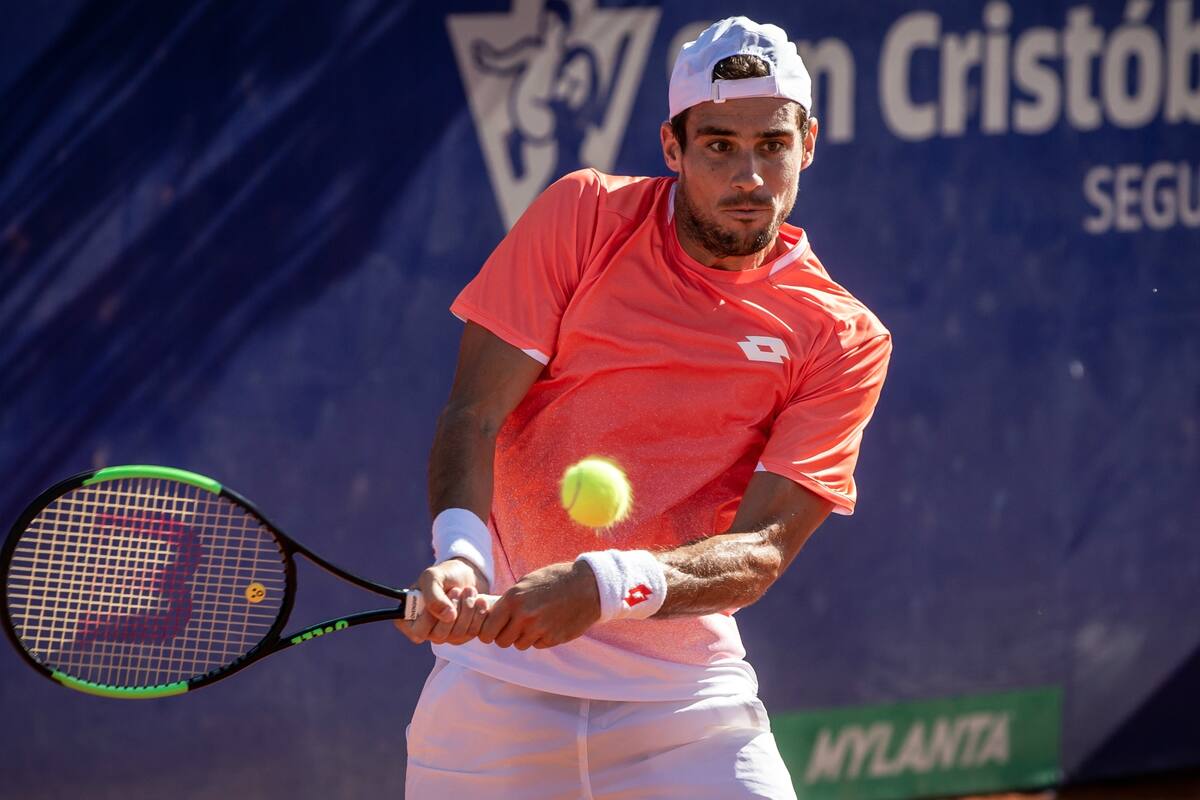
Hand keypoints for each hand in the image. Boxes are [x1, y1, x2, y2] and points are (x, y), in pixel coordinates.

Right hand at [394, 558, 490, 644]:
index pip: (417, 633)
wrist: (466, 575)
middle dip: (453, 609)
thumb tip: (447, 617)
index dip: (430, 619)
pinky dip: (478, 614)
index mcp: (410, 619)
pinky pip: (472, 633)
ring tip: (469, 590)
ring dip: (467, 609)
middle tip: (457, 590)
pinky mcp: (463, 635)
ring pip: (457, 634)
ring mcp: (445, 635)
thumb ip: (433, 595)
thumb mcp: (432, 577)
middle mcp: (427, 631)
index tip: (443, 596)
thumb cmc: (444, 575)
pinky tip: (480, 600)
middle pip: (439, 635)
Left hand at [478, 561, 600, 650]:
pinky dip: (539, 638)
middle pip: (502, 641)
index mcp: (513, 599)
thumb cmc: (555, 579)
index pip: (488, 629)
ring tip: (534, 621)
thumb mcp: (526, 582)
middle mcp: (524, 616)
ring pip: (519, 645)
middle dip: (505, 635)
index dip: (488, 631)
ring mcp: (540, 629)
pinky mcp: (553, 638)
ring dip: (523, 637)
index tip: (492, 630)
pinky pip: (537, 645)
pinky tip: (548, 623)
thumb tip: (491, 614)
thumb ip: (508, 600)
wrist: (588, 586)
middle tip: (513, 626)